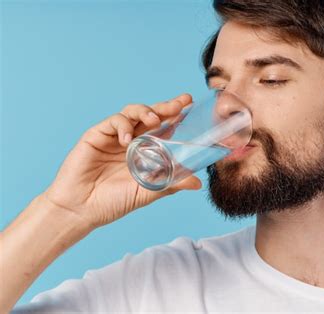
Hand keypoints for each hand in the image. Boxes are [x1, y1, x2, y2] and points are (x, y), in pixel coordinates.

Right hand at [41, 94, 201, 229]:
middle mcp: (132, 140)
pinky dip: (122, 126)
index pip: (164, 128)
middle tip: (181, 102)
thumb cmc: (113, 202)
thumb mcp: (147, 193)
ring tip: (155, 119)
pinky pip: (113, 122)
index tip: (191, 107)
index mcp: (145, 151)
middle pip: (151, 116)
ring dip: (146, 112)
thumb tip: (198, 183)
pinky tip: (127, 140)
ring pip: (132, 113)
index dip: (177, 117)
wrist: (81, 210)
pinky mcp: (96, 135)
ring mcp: (114, 137)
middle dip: (167, 107)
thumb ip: (170, 184)